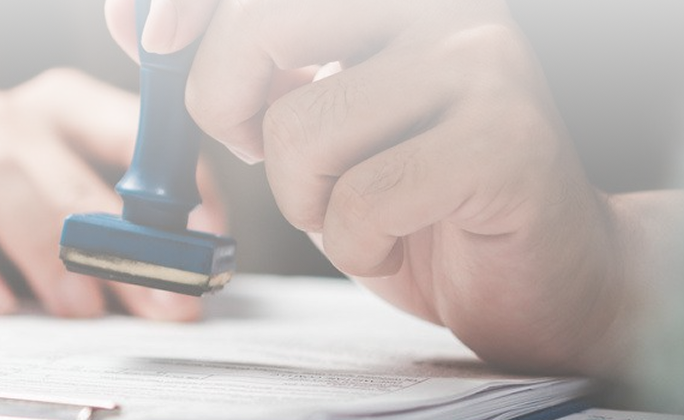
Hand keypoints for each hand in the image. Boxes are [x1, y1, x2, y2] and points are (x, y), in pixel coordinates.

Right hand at [0, 69, 225, 320]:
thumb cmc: (11, 202)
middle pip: (70, 177)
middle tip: (158, 303)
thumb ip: (129, 223)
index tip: (207, 244)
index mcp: (62, 106)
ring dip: (49, 252)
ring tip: (82, 309)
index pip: (134, 131)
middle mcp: (3, 121)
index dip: (178, 189)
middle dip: (123, 247)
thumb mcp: (72, 193)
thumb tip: (189, 278)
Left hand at [107, 0, 630, 372]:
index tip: (148, 37)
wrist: (548, 276)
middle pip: (262, 23)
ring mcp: (481, 65)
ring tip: (358, 206)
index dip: (186, 1)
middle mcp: (442, 7)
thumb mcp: (312, 121)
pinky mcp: (505, 140)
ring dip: (305, 198)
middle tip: (259, 146)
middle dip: (224, 101)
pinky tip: (401, 238)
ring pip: (303, 127)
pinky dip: (358, 243)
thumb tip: (135, 24)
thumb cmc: (419, 198)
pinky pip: (363, 198)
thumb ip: (243, 67)